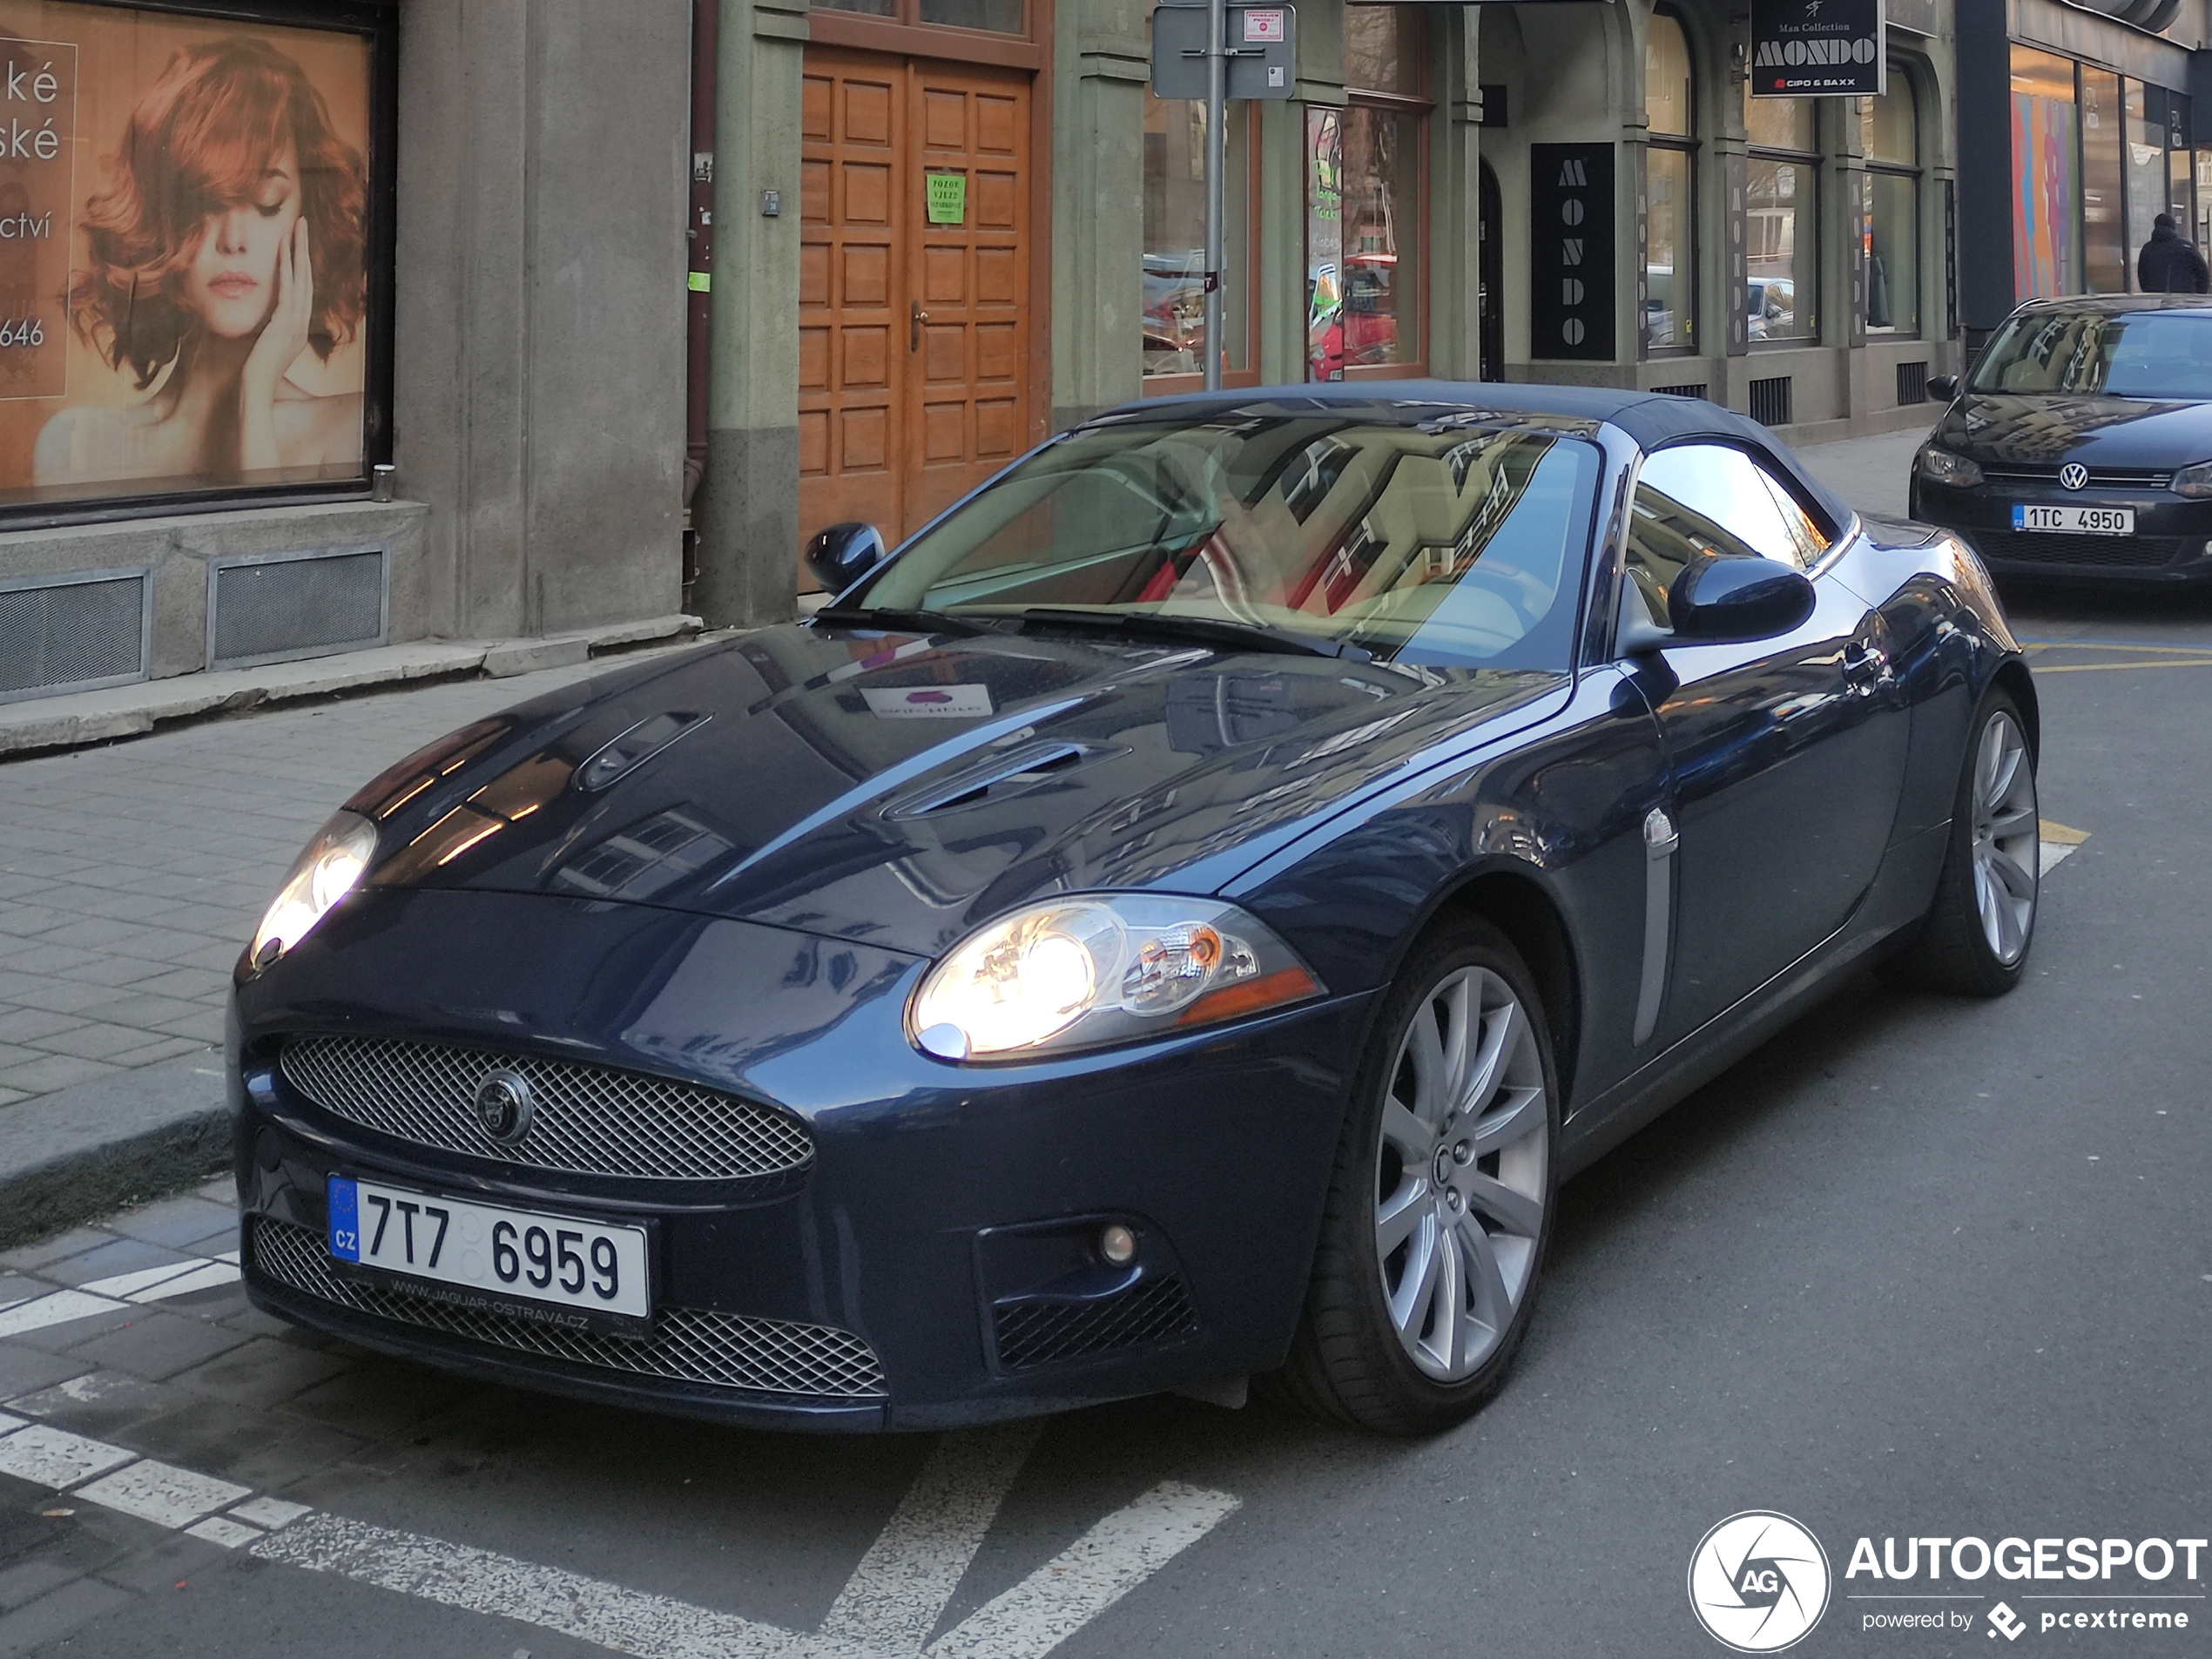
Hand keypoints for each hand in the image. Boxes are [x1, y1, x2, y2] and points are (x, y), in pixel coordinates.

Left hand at [239, 218, 312, 472]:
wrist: (254, 389)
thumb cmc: (253, 373)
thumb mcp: (261, 346)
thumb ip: (264, 331)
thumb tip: (258, 322)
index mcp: (297, 328)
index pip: (301, 290)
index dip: (300, 265)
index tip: (296, 243)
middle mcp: (301, 323)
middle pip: (306, 279)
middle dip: (304, 250)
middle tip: (302, 225)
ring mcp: (295, 324)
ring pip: (301, 280)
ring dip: (299, 251)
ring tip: (297, 228)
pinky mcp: (284, 324)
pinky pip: (287, 290)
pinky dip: (287, 269)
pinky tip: (284, 251)